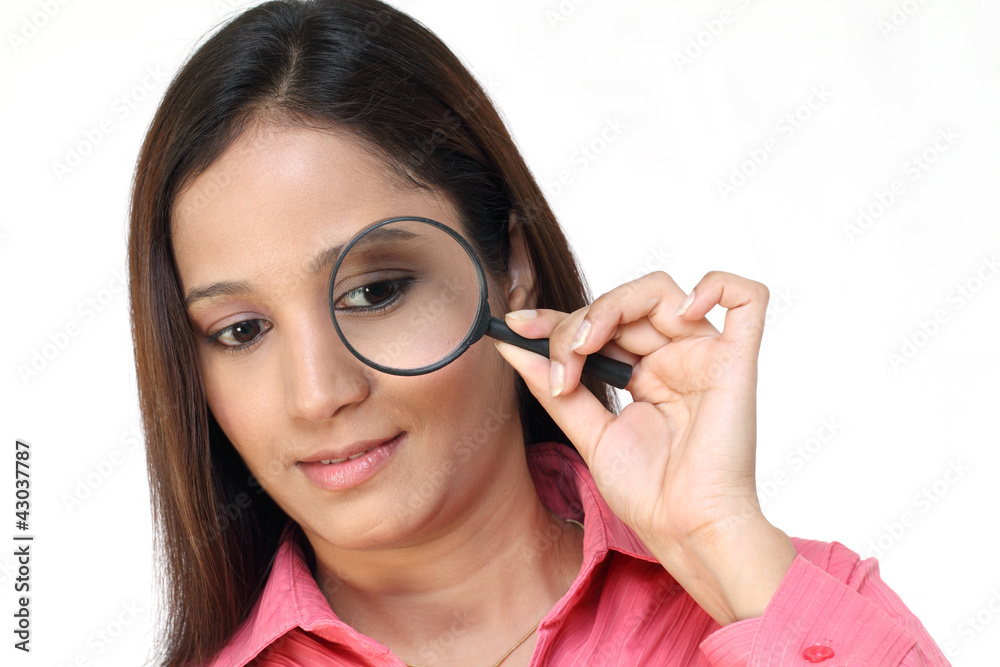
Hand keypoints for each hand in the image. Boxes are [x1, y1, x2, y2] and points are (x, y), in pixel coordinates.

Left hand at [496, 270, 795, 624]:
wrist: (684, 531)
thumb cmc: (649, 494)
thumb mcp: (587, 433)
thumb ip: (554, 387)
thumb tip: (511, 346)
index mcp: (645, 373)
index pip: (599, 323)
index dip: (557, 318)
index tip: (514, 324)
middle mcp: (675, 358)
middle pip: (623, 302)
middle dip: (577, 323)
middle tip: (559, 365)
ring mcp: (705, 356)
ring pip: (663, 292)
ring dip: (610, 307)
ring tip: (585, 348)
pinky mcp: (735, 362)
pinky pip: (747, 300)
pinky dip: (717, 285)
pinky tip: (680, 310)